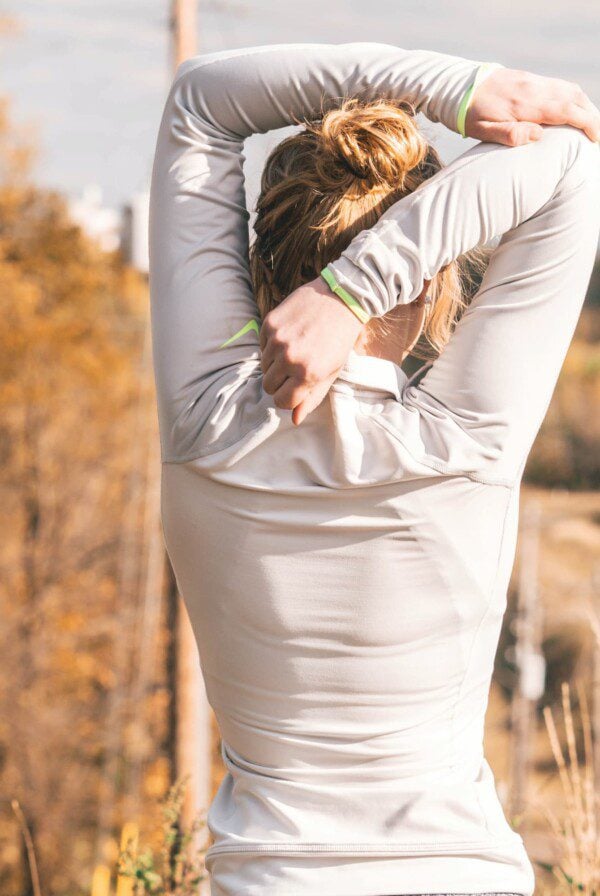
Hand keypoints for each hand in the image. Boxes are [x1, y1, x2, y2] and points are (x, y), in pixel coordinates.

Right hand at [260, 275, 363, 425]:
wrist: (341, 298)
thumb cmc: (339, 339)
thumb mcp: (331, 372)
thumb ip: (311, 397)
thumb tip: (294, 419)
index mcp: (307, 375)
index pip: (281, 401)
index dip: (288, 398)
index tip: (295, 389)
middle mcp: (289, 359)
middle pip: (269, 386)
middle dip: (280, 382)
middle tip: (295, 369)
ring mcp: (277, 340)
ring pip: (264, 366)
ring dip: (275, 363)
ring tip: (295, 349)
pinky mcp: (270, 323)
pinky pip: (262, 346)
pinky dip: (272, 345)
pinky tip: (290, 335)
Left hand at [466, 68, 599, 145]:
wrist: (460, 86)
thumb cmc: (470, 114)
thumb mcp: (483, 130)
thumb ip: (510, 134)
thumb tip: (538, 135)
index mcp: (525, 104)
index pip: (566, 110)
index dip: (586, 123)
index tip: (595, 139)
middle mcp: (534, 89)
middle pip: (574, 98)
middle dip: (591, 116)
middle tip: (596, 135)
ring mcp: (534, 81)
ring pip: (569, 89)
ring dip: (584, 106)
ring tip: (590, 124)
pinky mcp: (531, 79)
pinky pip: (560, 86)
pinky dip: (573, 98)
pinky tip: (573, 111)